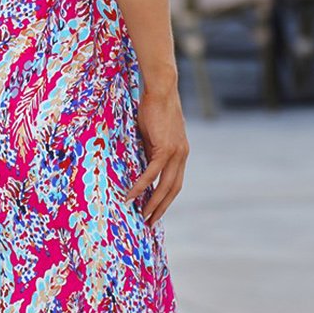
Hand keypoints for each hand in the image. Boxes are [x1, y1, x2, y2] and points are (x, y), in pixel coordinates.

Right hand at [125, 82, 187, 227]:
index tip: (156, 210)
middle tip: (149, 222)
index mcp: (181, 153)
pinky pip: (152, 173)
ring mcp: (176, 153)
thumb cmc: (153, 108)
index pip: (175, 181)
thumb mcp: (152, 135)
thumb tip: (141, 165)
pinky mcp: (165, 148)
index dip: (165, 198)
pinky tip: (131, 195)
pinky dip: (141, 186)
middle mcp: (182, 155)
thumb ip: (150, 151)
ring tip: (141, 216)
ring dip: (153, 203)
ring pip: (165, 185)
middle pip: (173, 189)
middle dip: (161, 207)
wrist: (161, 90)